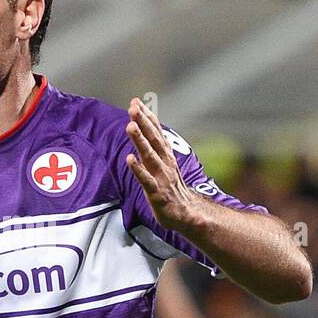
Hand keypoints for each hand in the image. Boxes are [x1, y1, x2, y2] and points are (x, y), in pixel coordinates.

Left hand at [124, 97, 197, 232]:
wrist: (187, 215)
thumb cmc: (173, 191)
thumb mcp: (166, 167)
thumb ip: (157, 151)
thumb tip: (147, 133)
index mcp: (167, 157)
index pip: (157, 133)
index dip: (147, 117)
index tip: (137, 102)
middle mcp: (165, 164)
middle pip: (153, 140)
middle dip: (143, 122)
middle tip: (133, 106)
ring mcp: (162, 178)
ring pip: (150, 156)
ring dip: (140, 140)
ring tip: (130, 126)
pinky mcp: (157, 194)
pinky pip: (146, 180)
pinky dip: (138, 170)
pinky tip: (129, 159)